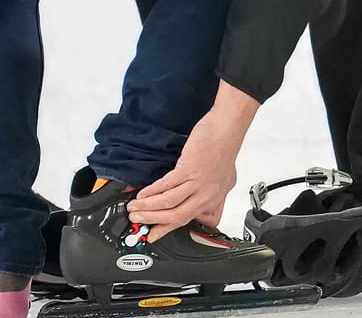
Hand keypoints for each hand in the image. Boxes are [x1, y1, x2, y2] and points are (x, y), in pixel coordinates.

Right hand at [128, 100, 253, 235]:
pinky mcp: (189, 169)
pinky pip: (166, 186)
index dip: (168, 230)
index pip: (189, 221)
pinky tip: (142, 194)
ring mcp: (198, 183)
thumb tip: (203, 208)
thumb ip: (213, 196)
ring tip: (134, 209)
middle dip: (153, 221)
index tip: (153, 234)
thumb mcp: (224, 179)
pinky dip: (151, 192)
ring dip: (148, 208)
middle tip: (138, 223)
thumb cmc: (224, 148)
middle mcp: (207, 195)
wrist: (227, 128)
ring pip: (169, 204)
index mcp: (214, 198)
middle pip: (176, 217)